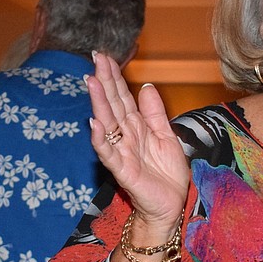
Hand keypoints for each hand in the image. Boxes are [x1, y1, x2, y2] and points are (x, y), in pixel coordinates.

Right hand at [86, 53, 189, 235]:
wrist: (171, 205)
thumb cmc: (167, 174)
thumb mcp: (166, 136)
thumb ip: (155, 113)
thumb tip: (146, 86)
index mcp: (137, 127)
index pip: (122, 97)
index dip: (114, 77)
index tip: (105, 56)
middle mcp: (126, 136)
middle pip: (112, 105)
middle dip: (104, 82)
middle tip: (95, 58)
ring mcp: (122, 152)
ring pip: (107, 124)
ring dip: (98, 104)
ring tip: (91, 82)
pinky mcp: (123, 171)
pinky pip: (109, 154)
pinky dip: (100, 140)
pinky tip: (94, 125)